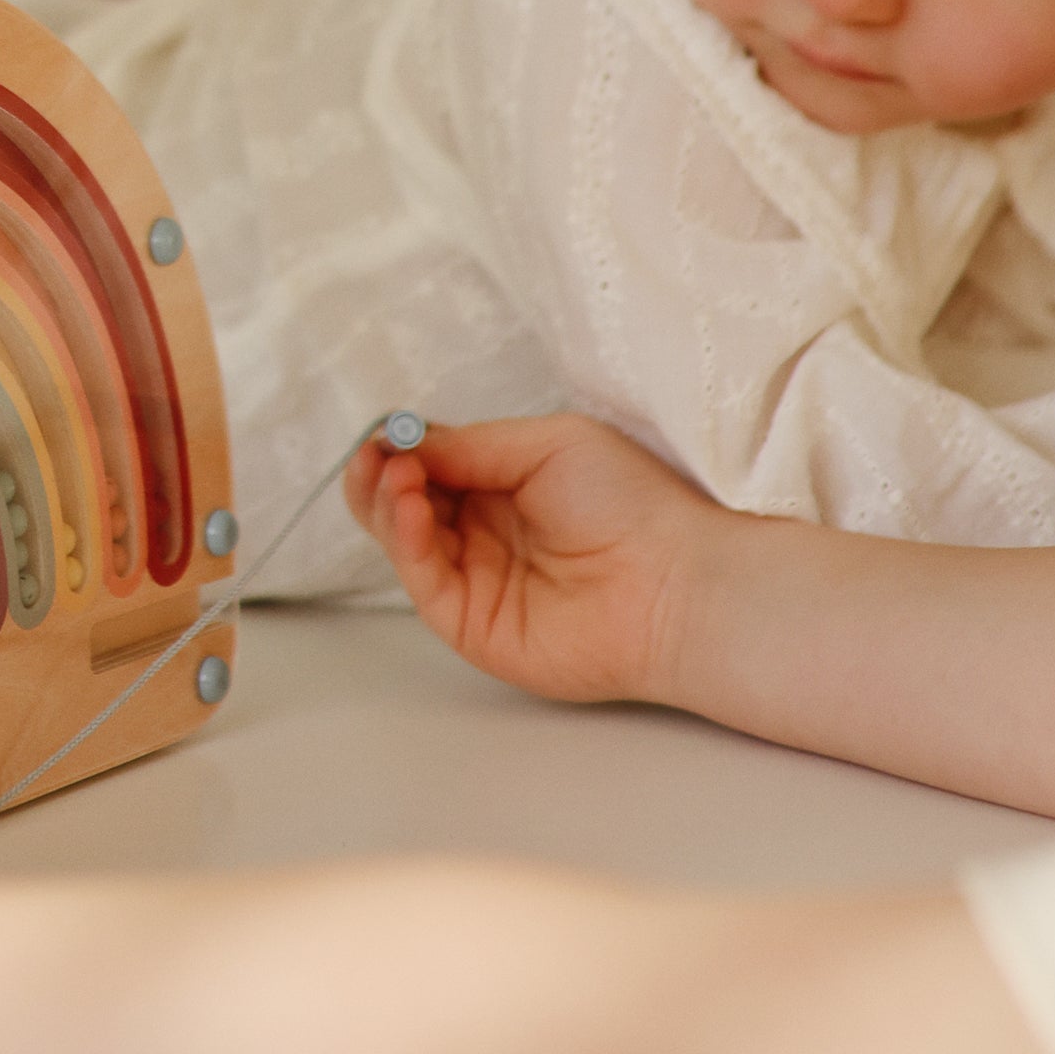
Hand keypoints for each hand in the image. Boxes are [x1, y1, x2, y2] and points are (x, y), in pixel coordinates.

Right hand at [344, 413, 729, 704]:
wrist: (675, 582)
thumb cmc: (631, 502)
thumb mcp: (549, 444)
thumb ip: (473, 445)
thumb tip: (408, 441)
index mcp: (504, 484)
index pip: (432, 463)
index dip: (403, 445)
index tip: (386, 429)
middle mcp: (482, 531)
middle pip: (402, 500)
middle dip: (382, 471)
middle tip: (379, 452)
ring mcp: (474, 578)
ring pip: (401, 538)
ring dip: (386, 499)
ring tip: (397, 474)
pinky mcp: (471, 624)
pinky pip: (422, 578)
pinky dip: (403, 540)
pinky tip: (408, 506)